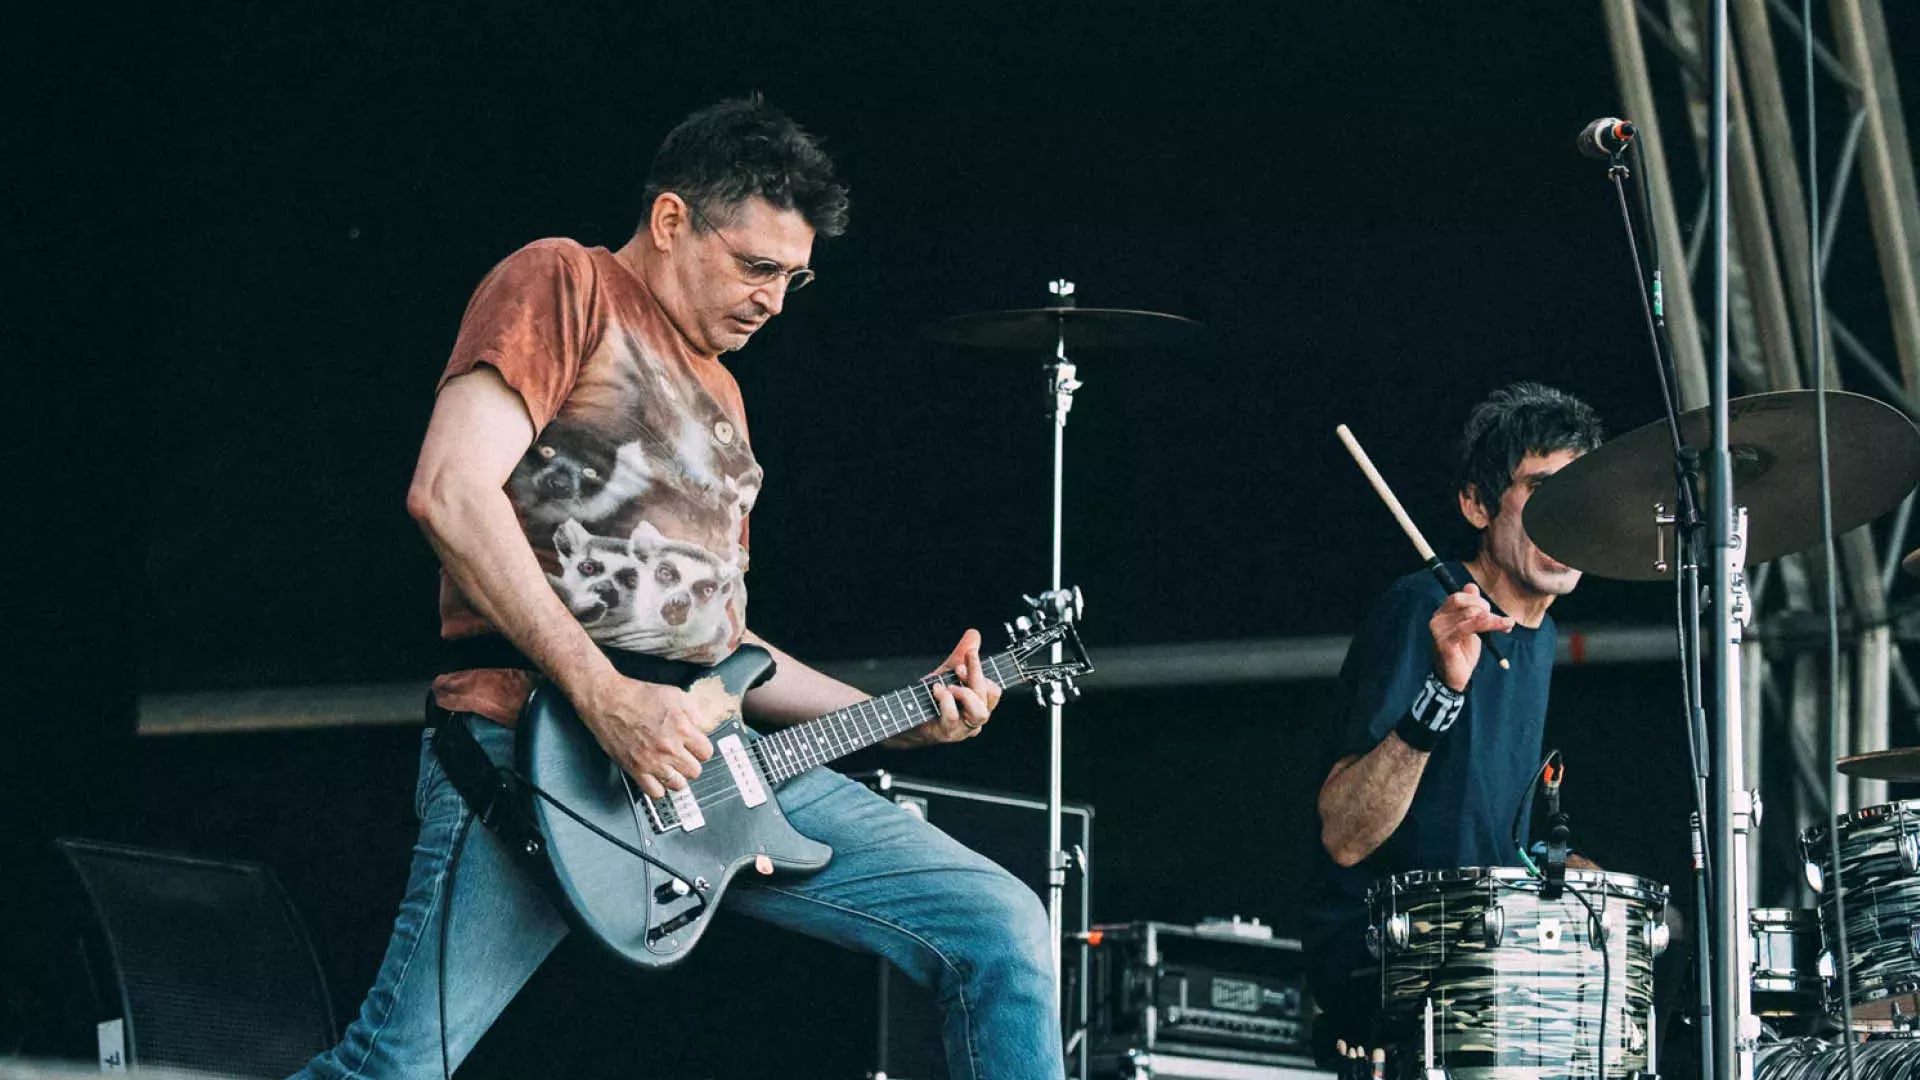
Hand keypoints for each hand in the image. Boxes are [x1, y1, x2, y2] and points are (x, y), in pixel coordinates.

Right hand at [577, 674, 719, 799]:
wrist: (608, 701)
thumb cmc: (637, 696)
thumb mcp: (675, 694)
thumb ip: (694, 712)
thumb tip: (703, 726)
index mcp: (682, 728)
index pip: (706, 753)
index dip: (701, 749)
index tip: (696, 748)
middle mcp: (669, 748)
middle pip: (695, 771)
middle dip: (691, 762)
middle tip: (684, 757)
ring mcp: (653, 761)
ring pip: (678, 785)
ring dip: (677, 777)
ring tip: (672, 768)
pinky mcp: (636, 769)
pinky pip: (655, 792)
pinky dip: (659, 787)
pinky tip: (658, 777)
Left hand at [900, 629, 1002, 746]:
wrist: (906, 716)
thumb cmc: (931, 696)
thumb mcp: (948, 672)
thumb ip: (962, 654)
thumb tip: (974, 634)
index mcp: (980, 705)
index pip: (994, 689)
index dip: (983, 670)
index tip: (969, 654)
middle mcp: (975, 719)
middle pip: (988, 697)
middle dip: (975, 676)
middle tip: (958, 665)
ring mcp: (962, 729)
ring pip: (979, 713)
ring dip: (965, 693)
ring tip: (949, 685)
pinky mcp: (945, 733)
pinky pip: (952, 717)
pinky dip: (946, 700)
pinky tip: (937, 690)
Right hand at [1429, 584, 1513, 691]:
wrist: (1456, 677)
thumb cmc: (1463, 651)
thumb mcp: (1470, 626)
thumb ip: (1471, 608)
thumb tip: (1471, 586)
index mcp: (1441, 614)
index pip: (1458, 596)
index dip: (1476, 599)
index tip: (1490, 610)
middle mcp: (1436, 620)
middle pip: (1461, 601)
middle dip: (1483, 607)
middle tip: (1498, 619)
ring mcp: (1439, 632)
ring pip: (1468, 614)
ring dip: (1492, 618)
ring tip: (1506, 625)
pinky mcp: (1445, 643)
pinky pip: (1467, 628)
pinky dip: (1486, 624)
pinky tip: (1501, 625)